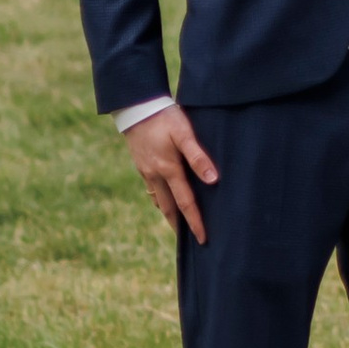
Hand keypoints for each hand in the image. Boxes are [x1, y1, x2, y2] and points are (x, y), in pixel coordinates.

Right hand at [124, 103, 218, 239]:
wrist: (135, 105)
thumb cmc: (164, 117)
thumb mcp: (184, 133)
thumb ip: (198, 156)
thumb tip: (213, 180)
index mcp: (168, 170)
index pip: (185, 203)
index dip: (195, 222)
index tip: (203, 239)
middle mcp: (155, 175)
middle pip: (169, 208)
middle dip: (179, 226)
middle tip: (188, 241)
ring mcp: (146, 171)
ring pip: (159, 200)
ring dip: (169, 214)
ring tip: (178, 224)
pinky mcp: (141, 164)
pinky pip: (151, 189)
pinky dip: (160, 199)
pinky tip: (164, 199)